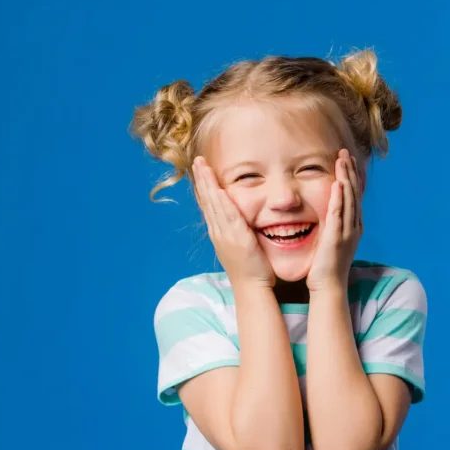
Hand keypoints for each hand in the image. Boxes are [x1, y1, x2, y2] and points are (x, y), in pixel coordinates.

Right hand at [193, 156, 275, 289]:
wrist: (251, 288)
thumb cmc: (251, 270)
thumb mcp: (241, 246)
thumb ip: (239, 232)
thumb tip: (241, 222)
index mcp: (219, 233)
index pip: (209, 205)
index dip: (204, 187)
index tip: (201, 171)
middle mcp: (218, 232)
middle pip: (206, 201)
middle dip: (202, 179)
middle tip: (197, 161)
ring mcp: (224, 234)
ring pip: (213, 204)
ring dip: (207, 184)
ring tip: (202, 166)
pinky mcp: (236, 237)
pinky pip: (227, 215)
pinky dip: (221, 201)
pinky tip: (217, 188)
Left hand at [306, 149, 361, 292]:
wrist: (328, 287)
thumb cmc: (325, 267)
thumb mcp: (331, 242)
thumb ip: (331, 226)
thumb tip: (326, 214)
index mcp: (353, 227)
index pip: (353, 196)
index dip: (351, 177)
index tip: (346, 160)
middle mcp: (354, 227)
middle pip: (354, 193)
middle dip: (350, 171)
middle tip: (345, 152)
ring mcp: (347, 232)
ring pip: (348, 199)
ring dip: (346, 178)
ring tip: (342, 160)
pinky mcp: (337, 238)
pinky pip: (339, 214)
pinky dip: (339, 198)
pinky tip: (338, 184)